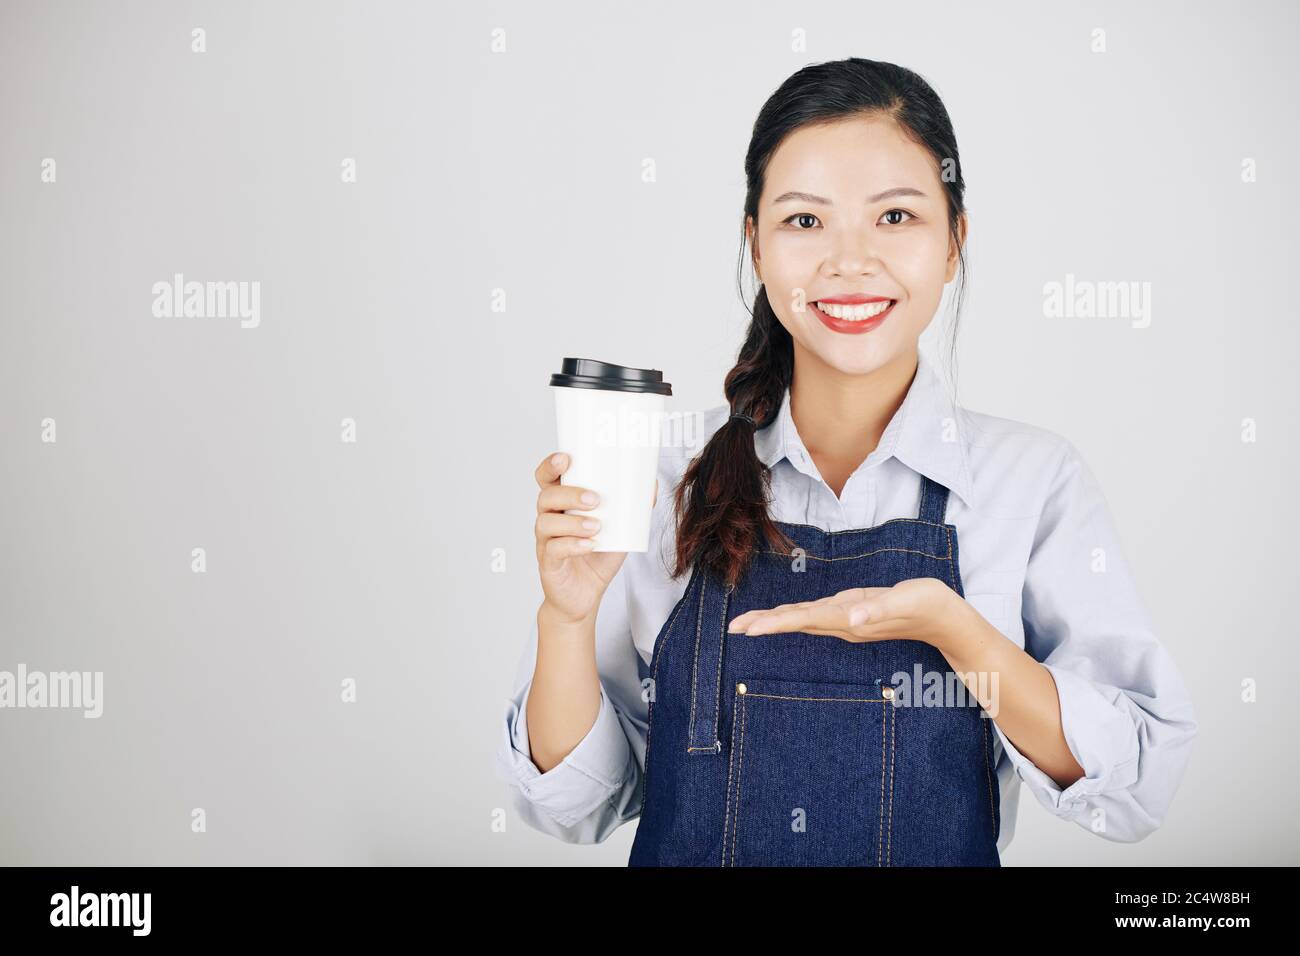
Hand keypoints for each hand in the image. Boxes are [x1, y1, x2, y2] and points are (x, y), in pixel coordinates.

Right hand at [534, 451, 656, 624]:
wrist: (585, 595)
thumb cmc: (598, 556)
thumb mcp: (620, 530)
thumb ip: (632, 508)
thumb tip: (651, 485)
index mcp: (562, 504)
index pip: (546, 478)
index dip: (550, 465)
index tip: (565, 458)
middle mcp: (549, 519)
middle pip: (546, 496)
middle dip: (570, 494)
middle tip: (596, 499)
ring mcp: (545, 541)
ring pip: (546, 522)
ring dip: (573, 522)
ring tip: (597, 526)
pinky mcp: (548, 563)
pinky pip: (553, 549)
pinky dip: (573, 545)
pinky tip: (590, 545)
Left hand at [726, 578, 963, 649]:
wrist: (948, 623)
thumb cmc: (931, 607)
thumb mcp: (909, 601)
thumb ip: (880, 608)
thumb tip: (853, 618)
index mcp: (852, 620)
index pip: (806, 620)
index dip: (776, 623)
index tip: (750, 629)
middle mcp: (845, 625)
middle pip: (797, 623)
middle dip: (765, 624)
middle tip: (733, 627)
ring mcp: (848, 622)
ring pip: (804, 621)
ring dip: (775, 621)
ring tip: (747, 623)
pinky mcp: (853, 616)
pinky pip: (816, 617)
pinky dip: (794, 616)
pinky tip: (782, 617)